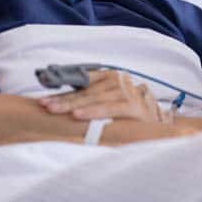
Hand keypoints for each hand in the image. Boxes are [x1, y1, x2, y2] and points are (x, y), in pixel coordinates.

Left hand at [38, 70, 168, 122]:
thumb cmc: (128, 114)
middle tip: (44, 105)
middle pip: (84, 91)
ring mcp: (127, 92)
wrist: (158, 125)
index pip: (81, 83)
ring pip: (94, 98)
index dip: (61, 90)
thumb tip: (58, 102)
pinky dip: (92, 112)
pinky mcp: (133, 106)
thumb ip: (89, 98)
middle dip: (62, 99)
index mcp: (109, 76)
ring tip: (54, 110)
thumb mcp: (108, 101)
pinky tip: (77, 115)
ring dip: (72, 104)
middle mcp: (118, 80)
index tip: (43, 98)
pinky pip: (109, 108)